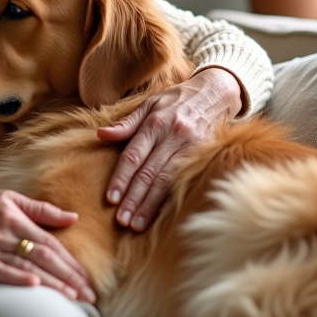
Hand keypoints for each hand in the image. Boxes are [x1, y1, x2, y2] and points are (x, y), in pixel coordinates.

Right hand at [0, 187, 96, 303]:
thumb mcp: (7, 198)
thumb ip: (40, 209)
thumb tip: (72, 217)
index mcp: (14, 215)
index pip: (49, 241)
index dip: (70, 260)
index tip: (86, 276)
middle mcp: (4, 230)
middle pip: (44, 255)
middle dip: (69, 276)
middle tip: (88, 293)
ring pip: (27, 265)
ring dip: (52, 282)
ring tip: (72, 296)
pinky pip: (0, 271)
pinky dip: (18, 278)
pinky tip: (35, 286)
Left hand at [96, 67, 241, 230]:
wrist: (215, 92)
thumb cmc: (177, 100)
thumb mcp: (150, 103)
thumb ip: (127, 123)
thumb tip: (101, 135)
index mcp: (155, 123)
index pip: (133, 156)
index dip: (121, 178)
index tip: (111, 198)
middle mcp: (172, 136)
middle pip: (149, 172)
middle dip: (133, 198)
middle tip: (121, 220)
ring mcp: (190, 147)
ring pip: (166, 181)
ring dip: (150, 205)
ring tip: (137, 224)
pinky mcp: (204, 155)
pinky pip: (184, 180)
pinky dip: (171, 198)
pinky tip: (161, 214)